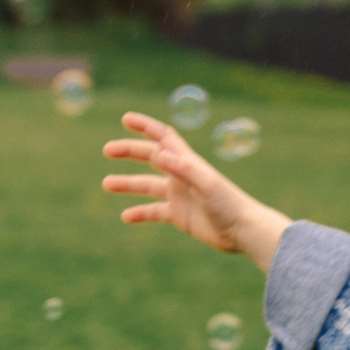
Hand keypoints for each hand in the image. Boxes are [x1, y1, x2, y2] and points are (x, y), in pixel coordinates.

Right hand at [101, 112, 291, 269]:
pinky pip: (155, 211)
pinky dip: (141, 213)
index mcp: (188, 162)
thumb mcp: (208, 184)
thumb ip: (185, 169)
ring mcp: (180, 195)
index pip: (164, 137)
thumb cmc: (230, 204)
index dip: (146, 126)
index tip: (126, 119)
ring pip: (148, 185)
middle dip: (129, 151)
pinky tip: (126, 216)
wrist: (243, 231)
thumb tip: (160, 154)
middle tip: (108, 150)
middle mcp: (181, 175)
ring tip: (107, 183)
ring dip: (128, 184)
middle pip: (151, 157)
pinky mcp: (180, 215)